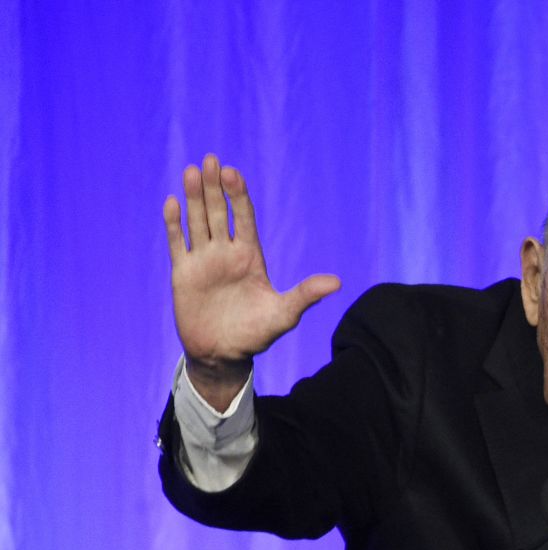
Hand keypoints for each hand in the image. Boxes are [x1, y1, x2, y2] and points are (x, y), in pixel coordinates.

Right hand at [163, 153, 339, 407]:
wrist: (223, 354)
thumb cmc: (256, 335)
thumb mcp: (284, 314)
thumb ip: (305, 295)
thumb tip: (337, 282)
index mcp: (251, 258)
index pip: (244, 219)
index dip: (238, 196)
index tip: (233, 173)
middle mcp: (226, 254)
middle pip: (219, 212)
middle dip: (214, 188)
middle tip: (211, 160)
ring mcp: (204, 261)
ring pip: (198, 222)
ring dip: (194, 197)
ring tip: (191, 170)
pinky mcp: (183, 273)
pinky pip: (178, 243)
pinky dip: (174, 224)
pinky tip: (172, 203)